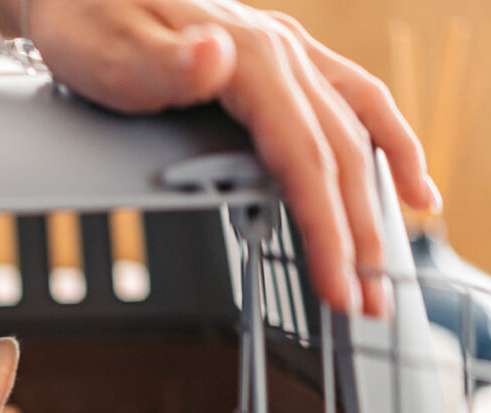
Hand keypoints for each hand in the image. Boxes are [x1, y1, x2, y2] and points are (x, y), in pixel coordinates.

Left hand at [22, 0, 439, 317]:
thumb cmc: (84, 18)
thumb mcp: (106, 47)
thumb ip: (162, 62)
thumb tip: (213, 59)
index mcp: (248, 54)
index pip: (304, 155)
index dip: (326, 225)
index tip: (337, 284)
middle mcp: (280, 50)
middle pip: (340, 152)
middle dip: (357, 234)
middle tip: (367, 305)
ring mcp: (285, 52)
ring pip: (357, 128)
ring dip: (378, 200)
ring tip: (387, 264)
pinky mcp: (278, 60)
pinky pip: (353, 101)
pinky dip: (388, 144)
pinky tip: (406, 183)